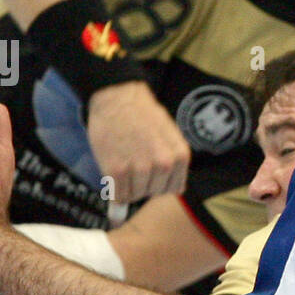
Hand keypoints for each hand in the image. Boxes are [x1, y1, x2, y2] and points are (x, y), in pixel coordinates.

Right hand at [87, 82, 190, 204]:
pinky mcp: (116, 170)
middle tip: (134, 164)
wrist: (117, 98)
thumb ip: (174, 160)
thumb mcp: (170, 134)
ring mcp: (140, 168)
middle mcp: (163, 164)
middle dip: (144, 184)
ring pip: (135, 196)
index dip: (161, 182)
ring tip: (124, 165)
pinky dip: (115, 192)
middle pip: (154, 192)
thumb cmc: (143, 114)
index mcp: (179, 155)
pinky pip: (118, 196)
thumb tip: (176, 188)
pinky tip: (114, 177)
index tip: (152, 174)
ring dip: (128, 186)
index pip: (174, 188)